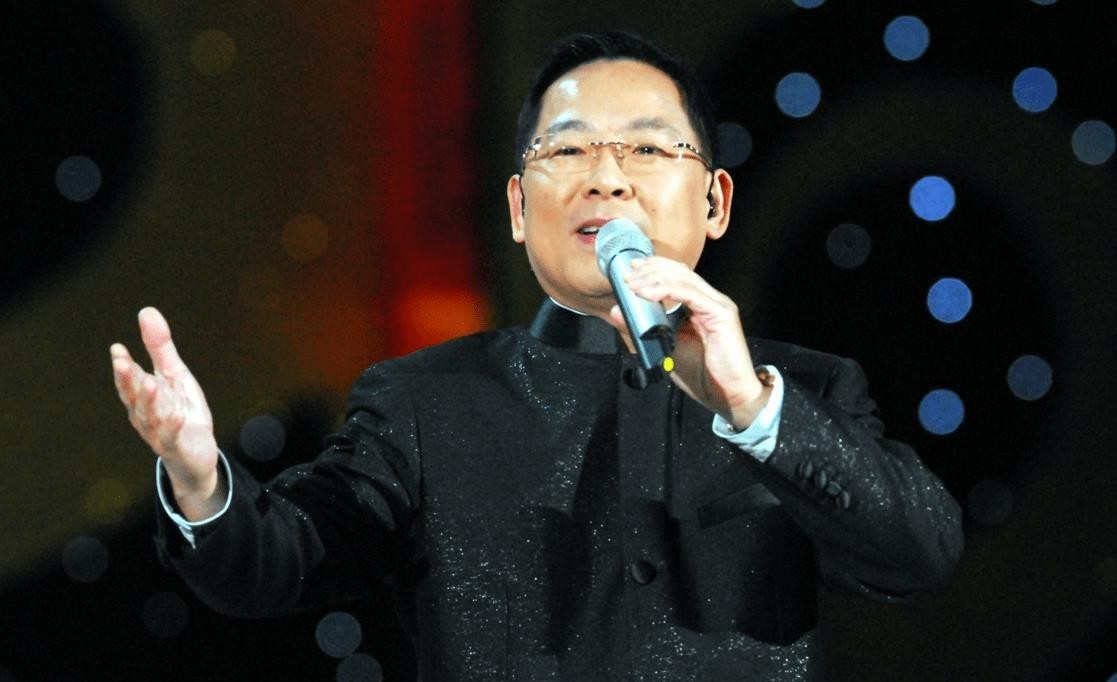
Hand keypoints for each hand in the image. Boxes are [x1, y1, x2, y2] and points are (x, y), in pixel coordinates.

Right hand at [110, 307, 222, 519]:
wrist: (196, 454)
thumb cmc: (181, 412)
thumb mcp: (175, 375)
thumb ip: (160, 347)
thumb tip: (146, 311)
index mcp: (142, 397)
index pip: (129, 379)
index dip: (123, 366)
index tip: (118, 348)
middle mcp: (145, 415)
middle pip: (134, 397)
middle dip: (128, 380)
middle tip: (122, 361)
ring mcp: (159, 432)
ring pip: (151, 416)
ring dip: (149, 401)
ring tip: (150, 383)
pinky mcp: (176, 446)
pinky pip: (172, 436)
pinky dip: (173, 426)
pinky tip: (177, 415)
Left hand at [610, 257, 770, 428]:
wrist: (726, 396)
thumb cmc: (701, 375)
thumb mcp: (663, 348)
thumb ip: (640, 329)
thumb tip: (616, 311)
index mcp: (699, 306)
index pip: (677, 277)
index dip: (654, 269)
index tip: (630, 271)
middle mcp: (710, 300)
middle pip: (680, 272)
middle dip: (652, 269)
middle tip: (628, 274)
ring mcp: (718, 305)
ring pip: (684, 279)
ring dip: (655, 278)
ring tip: (633, 284)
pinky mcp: (722, 313)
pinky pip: (690, 294)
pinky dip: (666, 290)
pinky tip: (647, 293)